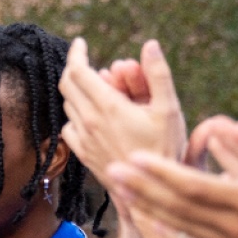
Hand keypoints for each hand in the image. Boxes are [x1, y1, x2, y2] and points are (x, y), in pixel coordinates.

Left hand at [59, 38, 189, 173]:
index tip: (81, 43)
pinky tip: (94, 116)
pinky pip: (70, 127)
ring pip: (69, 104)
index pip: (77, 70)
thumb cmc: (163, 150)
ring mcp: (83, 139)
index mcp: (107, 106)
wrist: (149, 194)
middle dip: (77, 68)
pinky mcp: (83, 154)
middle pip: (68, 84)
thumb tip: (149, 45)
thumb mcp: (168, 109)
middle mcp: (89, 121)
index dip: (76, 53)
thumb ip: (157, 74)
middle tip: (91, 62)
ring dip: (81, 91)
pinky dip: (78, 114)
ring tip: (104, 90)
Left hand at [108, 119, 237, 237]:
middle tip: (111, 168)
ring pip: (183, 227)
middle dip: (143, 188)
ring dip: (150, 207)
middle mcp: (237, 229)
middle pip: (178, 207)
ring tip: (121, 190)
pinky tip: (158, 226)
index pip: (194, 187)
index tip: (133, 156)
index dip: (160, 173)